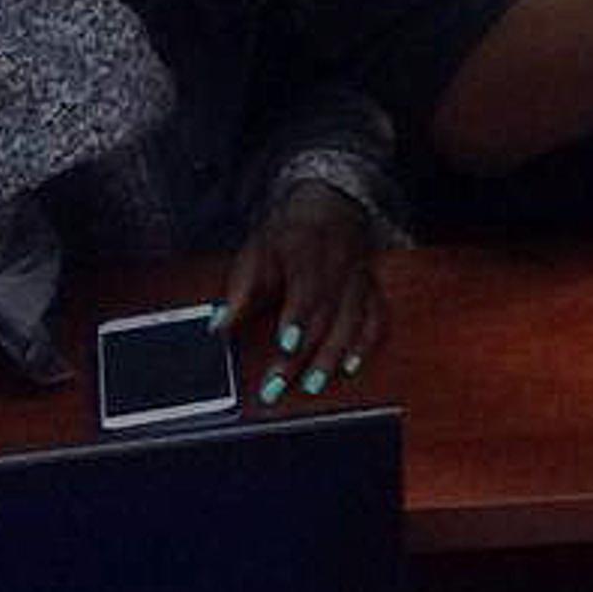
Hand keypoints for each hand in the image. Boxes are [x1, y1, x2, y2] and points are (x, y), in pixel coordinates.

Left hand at [221, 181, 385, 404]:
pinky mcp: (370, 289)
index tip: (285, 343)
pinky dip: (365, 344)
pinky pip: (375, 318)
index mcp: (309, 252)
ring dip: (333, 356)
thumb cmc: (290, 233)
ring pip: (351, 322)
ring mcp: (358, 280)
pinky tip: (351, 367)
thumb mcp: (255, 251)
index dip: (297, 317)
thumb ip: (239, 290)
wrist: (332, 206)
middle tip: (279, 385)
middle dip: (303, 354)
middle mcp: (339, 268)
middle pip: (325, 315)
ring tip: (313, 384)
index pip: (306, 288)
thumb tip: (217, 325)